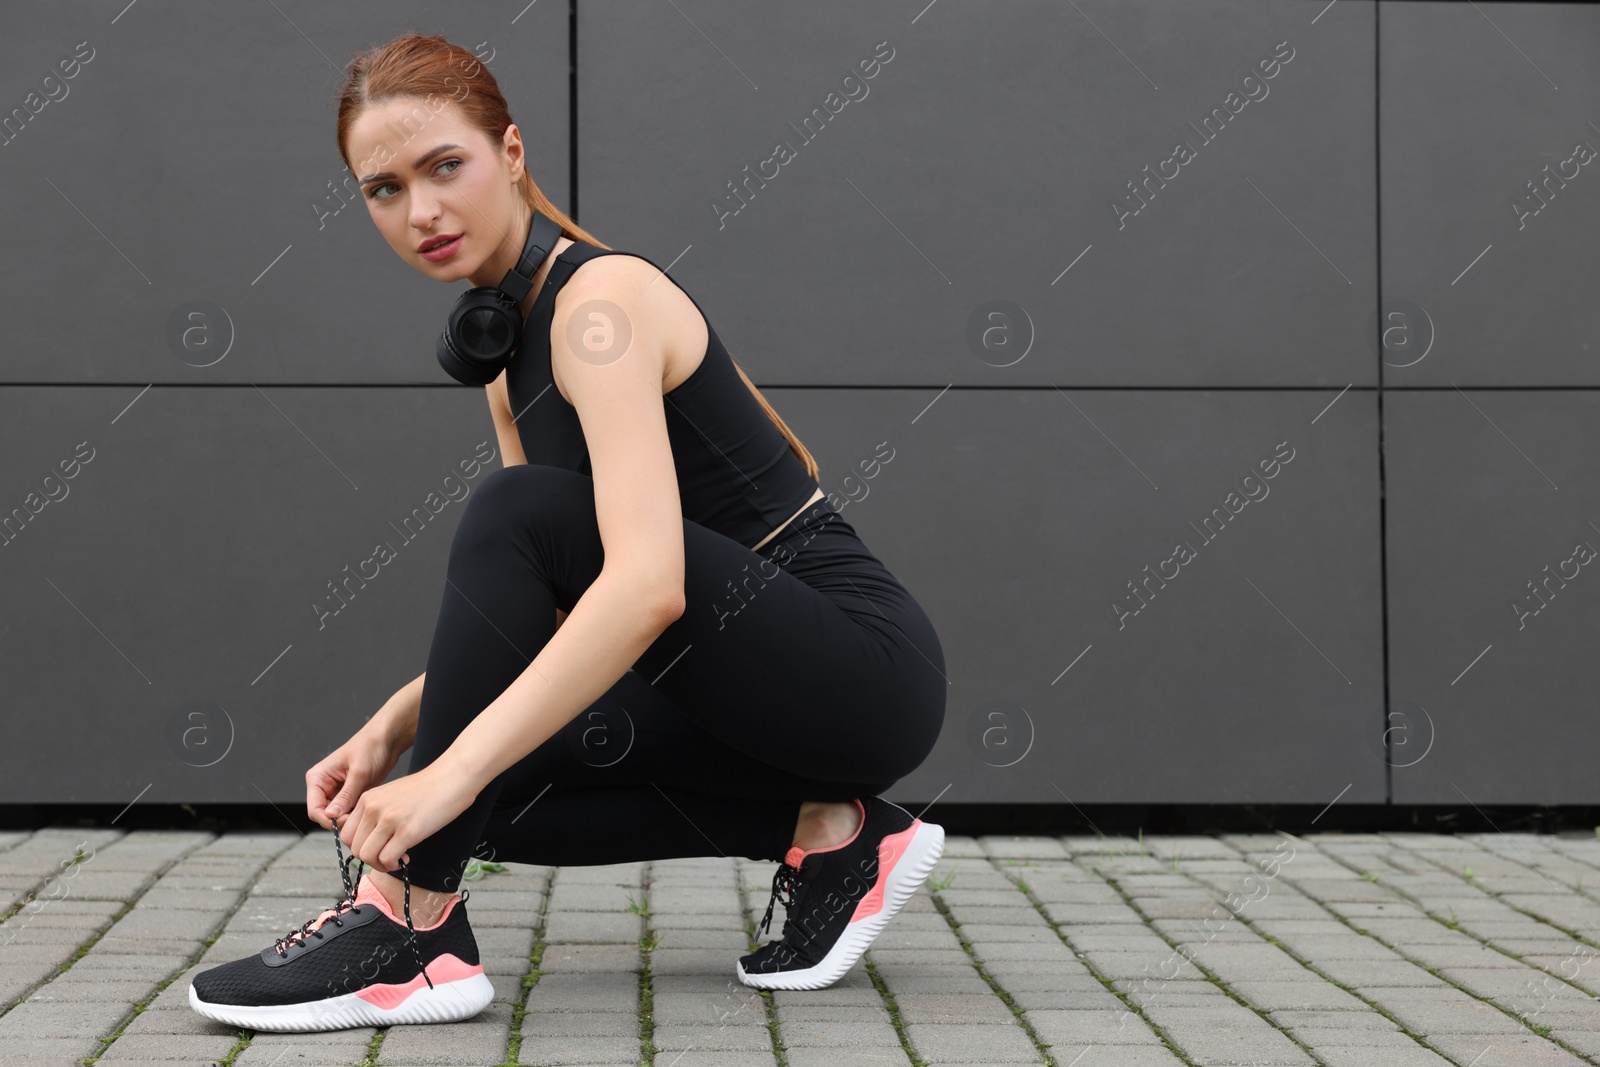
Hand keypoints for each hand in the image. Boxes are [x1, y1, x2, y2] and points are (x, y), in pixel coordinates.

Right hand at [305, 730, 405, 831]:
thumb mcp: (359, 772)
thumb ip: (346, 795)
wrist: (386, 740)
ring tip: (364, 815)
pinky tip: (366, 811)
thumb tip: (331, 815)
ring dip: (348, 819)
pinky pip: (347, 812)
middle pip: (324, 815)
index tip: (345, 822)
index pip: (314, 809)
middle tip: (357, 820)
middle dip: (339, 821)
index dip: (328, 820)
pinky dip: (355, 815)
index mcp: (318, 778)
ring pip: (336, 816)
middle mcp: (324, 786)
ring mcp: (336, 792)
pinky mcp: (349, 795)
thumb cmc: (370, 747)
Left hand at [337, 763, 478, 871]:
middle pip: (355, 848)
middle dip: (370, 859)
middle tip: (387, 857)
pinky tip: (405, 857)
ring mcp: (389, 820)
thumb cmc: (427, 788)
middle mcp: (373, 808)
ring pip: (367, 856)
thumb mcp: (390, 795)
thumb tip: (368, 841)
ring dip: (381, 865)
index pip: (346, 834)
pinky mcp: (407, 831)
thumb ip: (375, 814)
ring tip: (396, 859)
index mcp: (367, 799)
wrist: (451, 778)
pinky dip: (394, 864)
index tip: (376, 847)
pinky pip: (387, 859)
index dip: (360, 846)